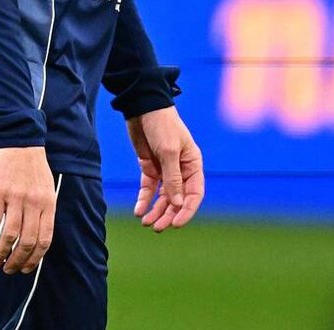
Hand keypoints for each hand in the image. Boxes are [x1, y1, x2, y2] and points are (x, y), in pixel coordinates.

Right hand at [0, 146, 55, 273]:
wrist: (18, 138)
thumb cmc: (32, 165)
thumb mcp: (47, 187)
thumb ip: (44, 210)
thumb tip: (37, 237)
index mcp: (48, 203)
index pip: (44, 240)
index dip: (34, 258)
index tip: (25, 268)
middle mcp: (34, 203)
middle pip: (27, 242)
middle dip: (17, 261)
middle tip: (7, 268)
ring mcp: (16, 197)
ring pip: (9, 236)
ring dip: (0, 253)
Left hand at [127, 106, 202, 231]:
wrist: (142, 107)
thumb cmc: (162, 125)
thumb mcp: (169, 151)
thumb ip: (173, 178)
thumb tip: (177, 203)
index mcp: (193, 164)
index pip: (194, 194)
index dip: (186, 210)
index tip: (176, 224)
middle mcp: (181, 170)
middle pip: (177, 199)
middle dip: (168, 214)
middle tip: (157, 227)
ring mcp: (165, 170)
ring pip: (163, 197)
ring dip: (156, 210)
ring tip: (146, 223)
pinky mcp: (150, 167)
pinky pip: (149, 189)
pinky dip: (144, 200)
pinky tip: (139, 211)